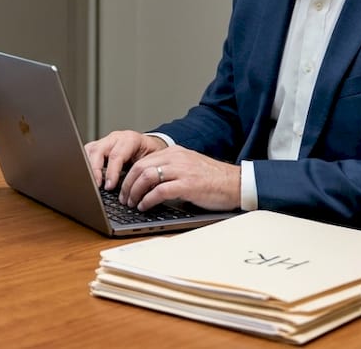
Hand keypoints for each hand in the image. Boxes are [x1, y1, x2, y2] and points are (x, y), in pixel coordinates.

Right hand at [84, 130, 168, 191]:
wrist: (150, 147)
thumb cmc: (151, 155)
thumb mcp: (150, 163)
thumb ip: (142, 173)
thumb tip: (137, 190)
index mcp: (130, 139)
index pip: (116, 155)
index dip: (111, 172)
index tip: (109, 186)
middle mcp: (116, 138)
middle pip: (98, 150)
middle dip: (95, 170)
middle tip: (97, 186)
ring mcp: (106, 140)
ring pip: (90, 150)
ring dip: (88, 167)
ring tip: (90, 182)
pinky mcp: (99, 145)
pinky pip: (87, 152)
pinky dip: (85, 164)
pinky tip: (87, 175)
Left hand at [119, 145, 240, 211]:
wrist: (237, 183)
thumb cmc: (214, 180)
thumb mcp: (188, 168)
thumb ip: (170, 170)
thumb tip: (148, 184)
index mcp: (175, 153)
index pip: (143, 160)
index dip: (129, 175)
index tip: (123, 187)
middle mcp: (176, 158)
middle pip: (140, 167)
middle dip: (127, 184)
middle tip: (123, 198)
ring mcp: (182, 170)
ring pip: (146, 177)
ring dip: (135, 192)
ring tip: (132, 203)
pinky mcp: (188, 184)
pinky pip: (160, 191)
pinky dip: (148, 200)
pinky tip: (145, 206)